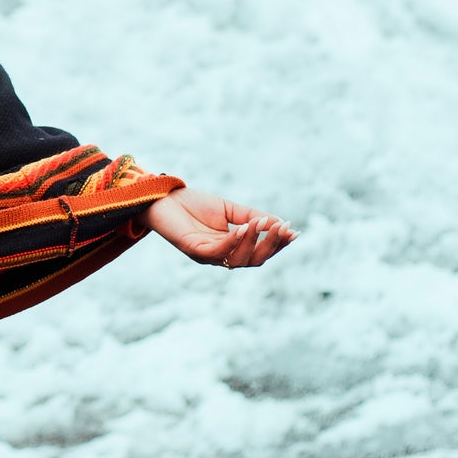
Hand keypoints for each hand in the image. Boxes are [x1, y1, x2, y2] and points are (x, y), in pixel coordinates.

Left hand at [146, 186, 295, 267]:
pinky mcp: (194, 250)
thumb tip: (278, 222)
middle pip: (254, 260)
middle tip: (284, 229)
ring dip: (255, 242)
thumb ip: (251, 216)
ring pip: (239, 259)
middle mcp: (221, 256)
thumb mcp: (228, 209)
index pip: (259, 252)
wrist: (163, 198)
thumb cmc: (193, 204)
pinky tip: (244, 228)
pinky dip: (234, 241)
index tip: (294, 231)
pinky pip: (219, 251)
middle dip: (272, 246)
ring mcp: (208, 255)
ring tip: (264, 223)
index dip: (277, 244)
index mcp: (231, 247)